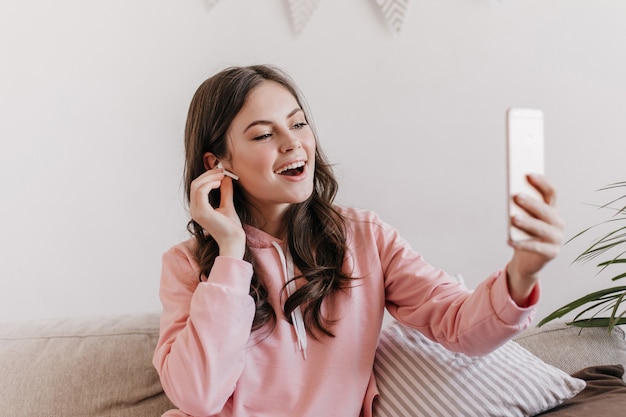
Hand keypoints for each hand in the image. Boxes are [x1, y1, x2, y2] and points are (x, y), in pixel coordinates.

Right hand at [189, 168, 245, 257]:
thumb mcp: (227, 205)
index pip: (197, 187)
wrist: (234, 240)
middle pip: (195, 184)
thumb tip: (226, 178)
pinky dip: (210, 184)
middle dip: (208, 174)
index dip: (207, 177)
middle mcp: (194, 210)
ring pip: (197, 186)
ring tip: (222, 175)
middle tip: (222, 170)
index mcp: (198, 209)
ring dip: (210, 177)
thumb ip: (225, 192)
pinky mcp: (203, 212)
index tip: (221, 172)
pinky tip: (220, 183)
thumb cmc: (231, 227)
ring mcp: (197, 211)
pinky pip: (201, 191)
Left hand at [506, 174, 563, 305]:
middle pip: (546, 210)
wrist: (527, 260)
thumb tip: (512, 194)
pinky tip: (509, 240)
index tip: (528, 174)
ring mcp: (556, 239)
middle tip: (516, 196)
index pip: (551, 193)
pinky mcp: (551, 253)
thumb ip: (521, 208)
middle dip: (531, 203)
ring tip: (513, 219)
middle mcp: (558, 223)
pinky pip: (535, 247)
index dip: (542, 182)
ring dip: (527, 222)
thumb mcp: (523, 218)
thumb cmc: (524, 234)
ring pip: (542, 228)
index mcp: (552, 210)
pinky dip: (522, 244)